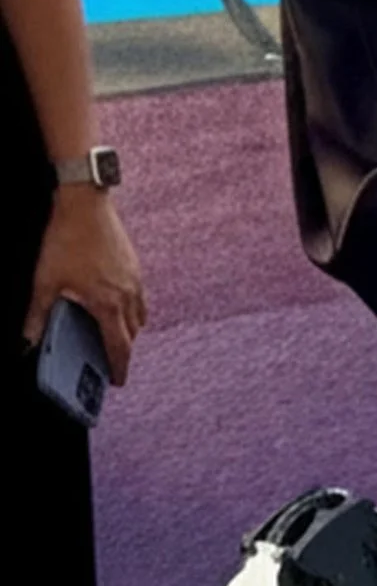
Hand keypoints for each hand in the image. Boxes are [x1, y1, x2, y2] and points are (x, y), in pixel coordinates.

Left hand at [25, 187, 144, 384]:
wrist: (86, 204)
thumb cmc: (66, 241)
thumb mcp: (45, 281)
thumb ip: (37, 315)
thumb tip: (28, 340)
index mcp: (107, 303)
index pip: (119, 346)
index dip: (118, 366)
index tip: (117, 381)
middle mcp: (127, 294)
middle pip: (133, 333)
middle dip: (124, 351)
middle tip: (113, 363)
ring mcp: (134, 279)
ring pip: (140, 315)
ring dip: (130, 330)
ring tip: (115, 337)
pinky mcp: (134, 265)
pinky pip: (139, 297)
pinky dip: (132, 309)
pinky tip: (116, 305)